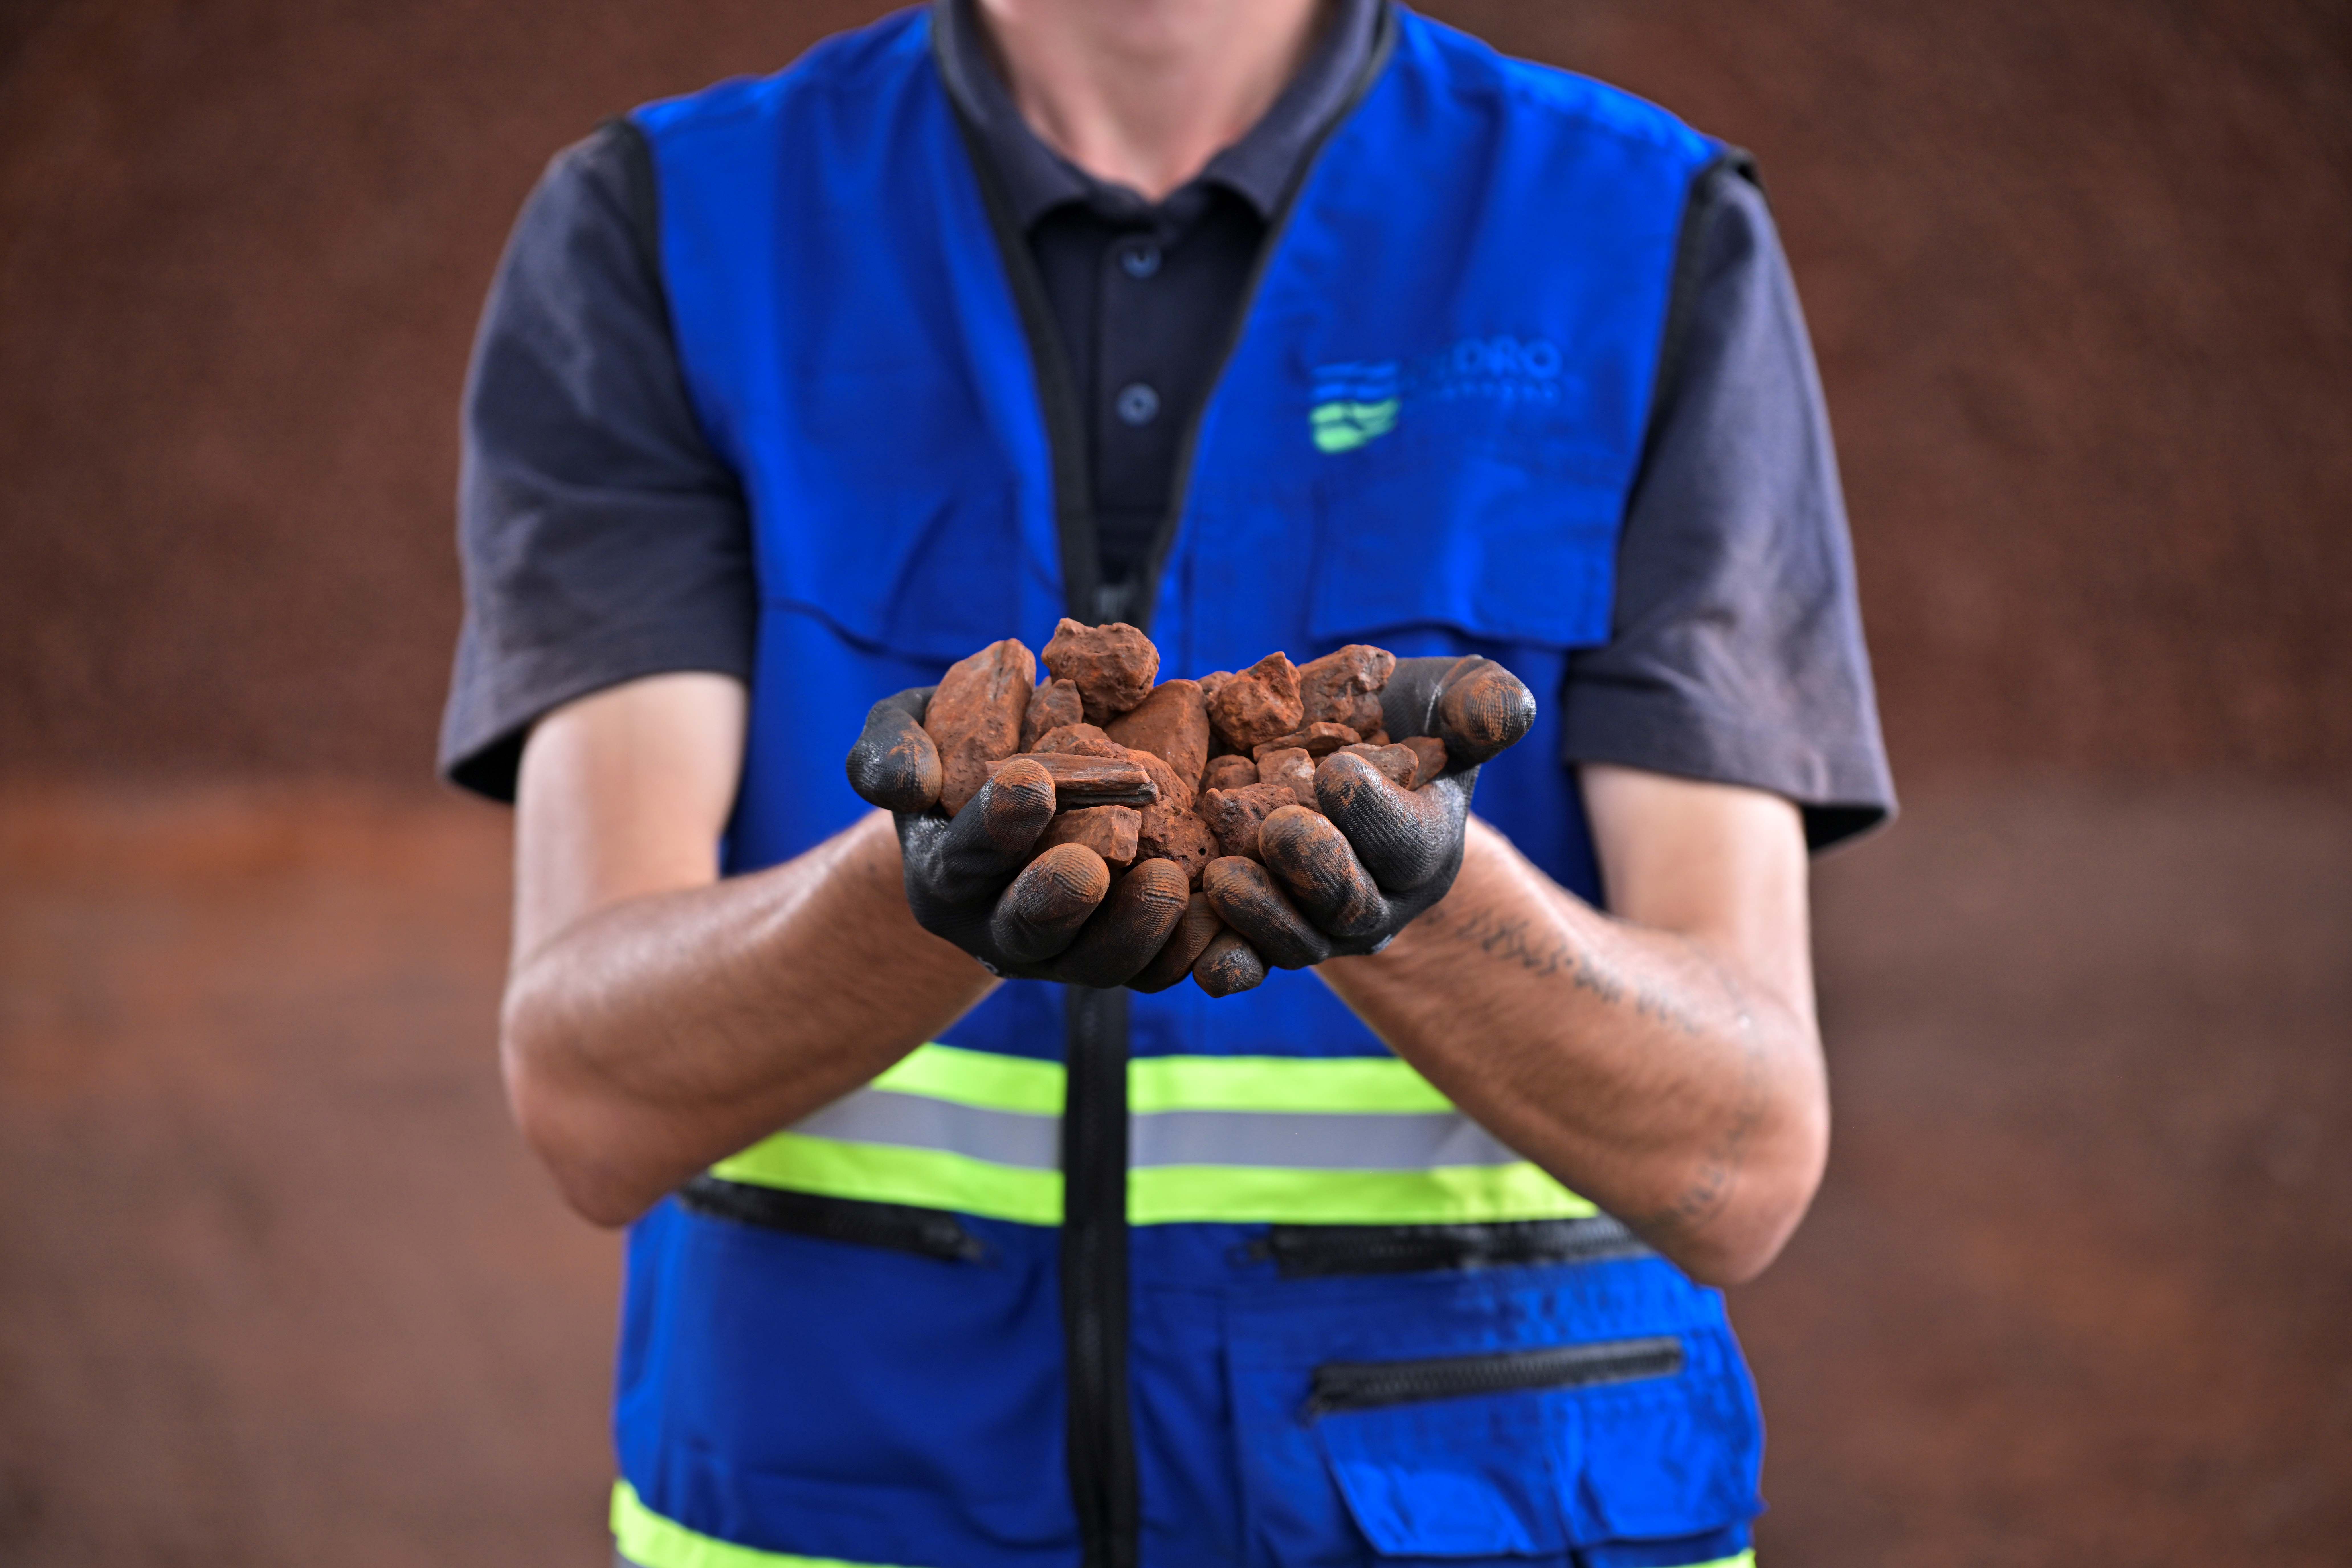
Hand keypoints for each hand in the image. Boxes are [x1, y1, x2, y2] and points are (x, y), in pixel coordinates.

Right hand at [846, 688, 1191, 985]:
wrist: (1013, 792)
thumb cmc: (956, 750)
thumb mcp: (906, 734)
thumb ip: (887, 753)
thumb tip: (908, 784)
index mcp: (945, 876)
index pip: (963, 860)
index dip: (996, 826)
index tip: (1030, 784)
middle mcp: (997, 926)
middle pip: (1026, 933)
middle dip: (1056, 900)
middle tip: (1090, 865)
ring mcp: (1062, 951)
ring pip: (1096, 963)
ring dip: (1132, 929)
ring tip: (1168, 882)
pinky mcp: (1120, 956)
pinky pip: (1154, 970)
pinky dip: (1185, 949)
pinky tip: (1215, 911)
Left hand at [1200, 656, 1535, 967]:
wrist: (1322, 744)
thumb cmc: (1393, 715)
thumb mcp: (1445, 696)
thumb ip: (1480, 703)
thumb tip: (1501, 715)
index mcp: (1426, 847)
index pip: (1408, 846)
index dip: (1374, 814)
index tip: (1338, 772)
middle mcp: (1378, 900)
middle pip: (1351, 906)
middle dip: (1316, 870)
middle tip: (1278, 827)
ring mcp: (1318, 926)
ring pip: (1295, 943)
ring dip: (1260, 917)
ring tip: (1223, 878)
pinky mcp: (1261, 934)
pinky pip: (1244, 962)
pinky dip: (1222, 959)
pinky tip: (1198, 953)